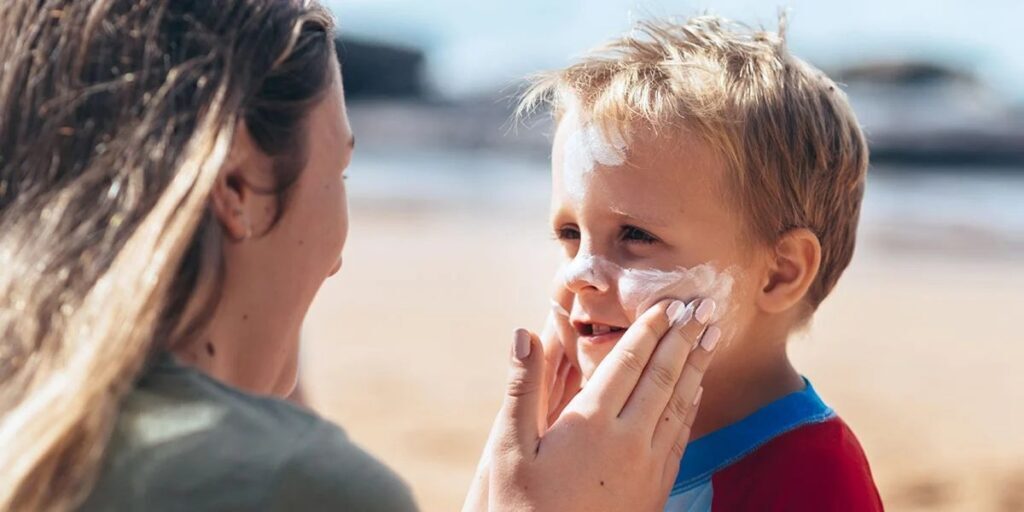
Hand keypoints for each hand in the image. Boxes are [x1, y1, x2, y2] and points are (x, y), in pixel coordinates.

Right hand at [465, 299, 719, 511]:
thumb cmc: (522, 506)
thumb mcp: (508, 448)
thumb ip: (522, 388)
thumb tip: (523, 334)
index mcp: (590, 423)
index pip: (628, 363)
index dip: (650, 330)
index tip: (669, 303)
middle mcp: (627, 439)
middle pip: (662, 377)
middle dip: (683, 338)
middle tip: (702, 306)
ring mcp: (647, 465)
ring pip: (679, 404)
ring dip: (696, 367)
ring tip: (711, 337)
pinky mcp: (656, 488)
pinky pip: (680, 437)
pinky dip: (691, 407)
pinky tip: (695, 392)